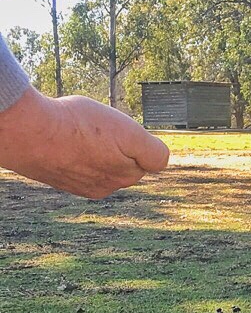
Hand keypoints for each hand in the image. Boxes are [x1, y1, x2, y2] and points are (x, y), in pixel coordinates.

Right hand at [0, 88, 169, 197]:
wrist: (27, 132)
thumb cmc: (77, 126)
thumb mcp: (127, 132)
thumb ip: (152, 152)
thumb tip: (161, 163)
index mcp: (125, 175)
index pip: (149, 159)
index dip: (137, 139)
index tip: (120, 131)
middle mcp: (107, 186)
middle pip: (126, 161)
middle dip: (119, 146)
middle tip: (97, 131)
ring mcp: (84, 185)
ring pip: (102, 163)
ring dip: (96, 150)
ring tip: (78, 135)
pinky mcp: (63, 181)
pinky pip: (80, 166)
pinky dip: (77, 154)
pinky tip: (64, 144)